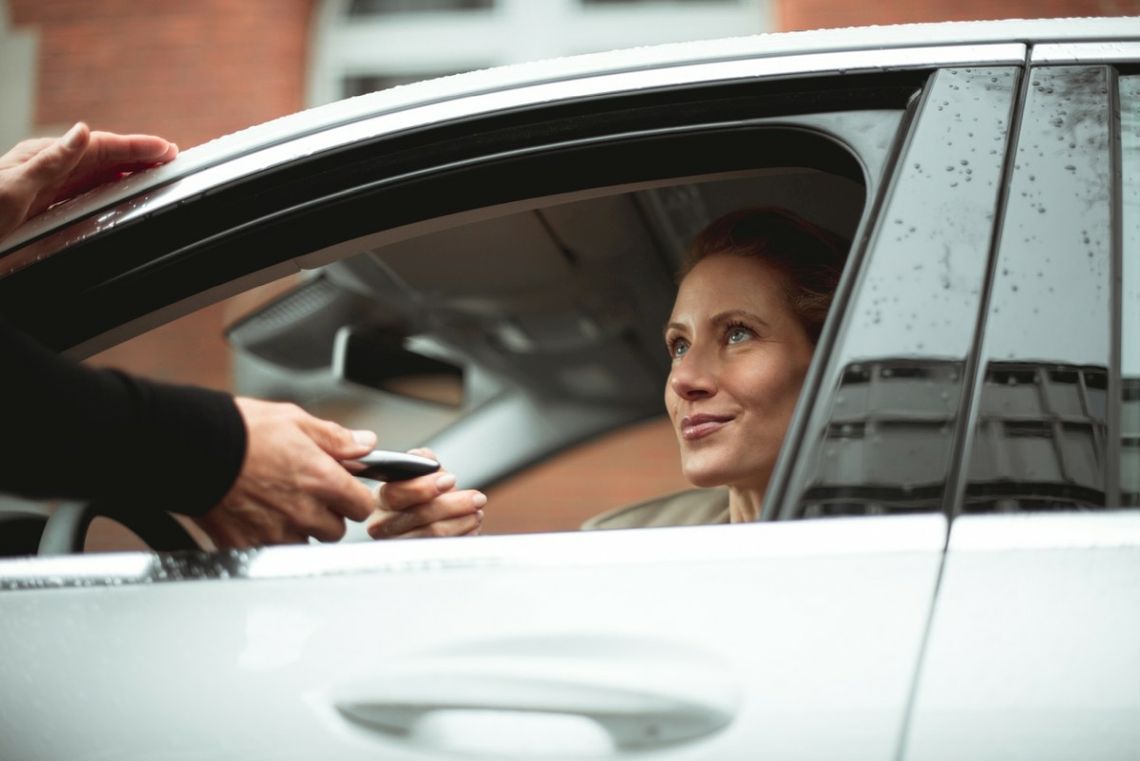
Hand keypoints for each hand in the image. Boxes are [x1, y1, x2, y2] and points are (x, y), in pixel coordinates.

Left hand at [0, 122, 177, 240]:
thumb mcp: (14, 189)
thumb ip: (51, 161)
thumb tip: (83, 130)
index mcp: (42, 159)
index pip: (97, 147)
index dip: (134, 146)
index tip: (166, 148)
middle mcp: (45, 168)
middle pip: (101, 156)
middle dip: (137, 153)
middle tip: (171, 155)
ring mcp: (45, 185)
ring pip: (95, 171)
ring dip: (127, 168)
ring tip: (153, 168)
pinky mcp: (43, 203)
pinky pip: (85, 189)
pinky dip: (109, 185)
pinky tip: (117, 189)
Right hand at [194, 398, 377, 547]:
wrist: (189, 448)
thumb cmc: (239, 430)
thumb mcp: (295, 420)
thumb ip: (336, 438)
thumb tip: (365, 444)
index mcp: (321, 479)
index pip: (361, 506)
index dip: (355, 497)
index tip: (345, 491)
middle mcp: (302, 511)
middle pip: (335, 531)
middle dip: (327, 515)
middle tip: (307, 495)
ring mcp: (274, 533)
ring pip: (304, 544)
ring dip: (299, 530)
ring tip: (277, 505)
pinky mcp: (246, 546)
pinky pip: (272, 553)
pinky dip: (268, 540)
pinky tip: (255, 517)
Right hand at [367, 449, 485, 538]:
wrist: (428, 521)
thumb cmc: (422, 496)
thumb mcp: (421, 475)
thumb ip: (421, 462)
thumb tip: (420, 457)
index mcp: (380, 500)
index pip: (396, 493)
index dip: (424, 487)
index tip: (450, 480)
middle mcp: (382, 525)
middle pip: (419, 515)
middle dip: (454, 504)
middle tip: (478, 498)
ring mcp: (397, 545)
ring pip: (433, 533)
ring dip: (462, 521)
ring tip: (477, 512)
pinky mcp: (414, 559)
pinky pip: (442, 549)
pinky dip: (462, 536)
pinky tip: (472, 527)